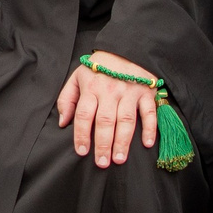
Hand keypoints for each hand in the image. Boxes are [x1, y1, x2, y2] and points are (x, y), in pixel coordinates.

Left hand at [57, 51, 158, 166]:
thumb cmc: (98, 68)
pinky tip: (147, 143)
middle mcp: (110, 91)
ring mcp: (129, 92)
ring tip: (119, 159)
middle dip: (103, 144)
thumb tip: (63, 122)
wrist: (125, 49)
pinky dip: (150, 128)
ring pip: (126, 120)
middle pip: (105, 121)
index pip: (84, 114)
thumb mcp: (77, 77)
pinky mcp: (146, 93)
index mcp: (91, 87)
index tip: (82, 151)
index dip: (81, 134)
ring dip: (123, 141)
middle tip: (102, 163)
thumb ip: (67, 99)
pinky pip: (149, 112)